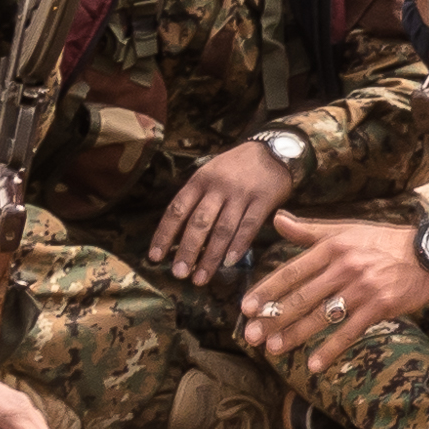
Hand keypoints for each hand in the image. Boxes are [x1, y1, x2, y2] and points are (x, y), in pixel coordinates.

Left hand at [148, 137, 296, 284]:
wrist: (274, 151)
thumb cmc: (236, 167)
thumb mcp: (210, 172)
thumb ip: (197, 197)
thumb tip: (177, 233)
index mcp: (200, 180)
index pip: (177, 209)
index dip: (164, 234)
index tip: (155, 257)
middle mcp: (219, 187)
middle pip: (199, 223)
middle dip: (187, 250)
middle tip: (179, 273)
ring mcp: (241, 194)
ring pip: (223, 229)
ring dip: (210, 256)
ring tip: (200, 277)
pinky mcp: (263, 200)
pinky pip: (249, 227)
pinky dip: (238, 246)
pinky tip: (229, 263)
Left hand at [239, 218, 428, 372]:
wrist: (428, 254)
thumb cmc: (383, 241)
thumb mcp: (345, 229)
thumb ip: (308, 230)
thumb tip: (277, 219)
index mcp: (332, 247)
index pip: (292, 271)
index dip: (268, 290)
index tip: (247, 307)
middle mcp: (345, 266)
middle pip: (302, 297)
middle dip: (274, 318)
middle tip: (251, 335)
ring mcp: (362, 288)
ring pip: (321, 316)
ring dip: (295, 335)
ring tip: (274, 348)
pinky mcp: (379, 306)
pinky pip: (349, 331)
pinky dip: (331, 349)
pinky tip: (314, 364)